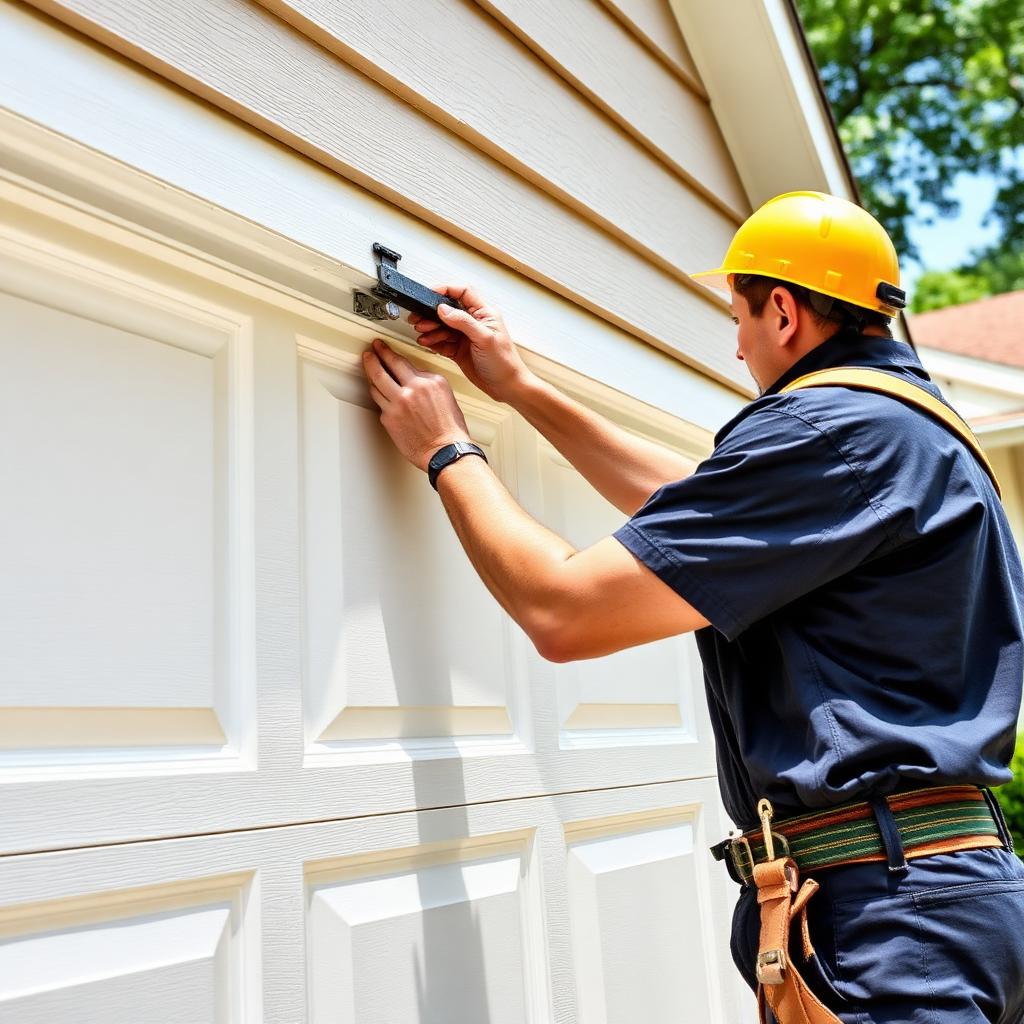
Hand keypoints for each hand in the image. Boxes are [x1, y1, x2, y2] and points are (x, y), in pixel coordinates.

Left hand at [361, 338, 471, 471]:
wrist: (445, 452)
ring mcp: (399, 403)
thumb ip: (427, 383)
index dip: (389, 353)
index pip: (403, 362)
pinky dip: (378, 397)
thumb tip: (412, 377)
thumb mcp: (445, 396)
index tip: (383, 348)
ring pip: (376, 383)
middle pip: (386, 366)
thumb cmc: (450, 430)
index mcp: (430, 381)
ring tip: (368, 367)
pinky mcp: (389, 418)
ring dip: (370, 374)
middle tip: (371, 350)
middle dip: (375, 355)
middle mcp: (414, 389)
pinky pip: (379, 403)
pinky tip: (377, 393)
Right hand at [408, 284, 533, 402]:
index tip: (429, 294)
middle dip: (432, 313)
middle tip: (418, 319)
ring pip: (443, 327)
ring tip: (422, 333)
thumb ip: (463, 322)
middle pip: (448, 310)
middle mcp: (474, 323)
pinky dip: (433, 342)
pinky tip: (427, 342)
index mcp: (484, 313)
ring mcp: (465, 337)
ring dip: (430, 329)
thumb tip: (443, 309)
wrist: (507, 387)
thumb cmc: (505, 363)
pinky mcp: (459, 351)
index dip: (445, 289)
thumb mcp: (484, 338)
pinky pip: (442, 342)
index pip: (463, 292)